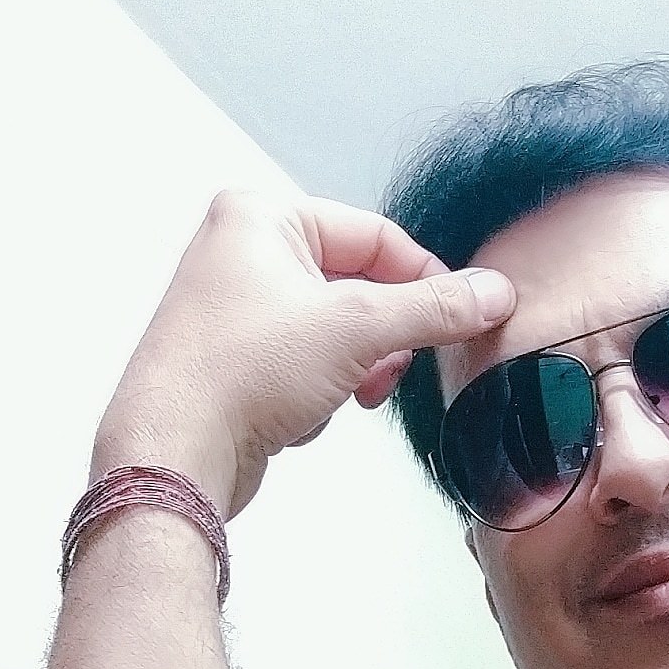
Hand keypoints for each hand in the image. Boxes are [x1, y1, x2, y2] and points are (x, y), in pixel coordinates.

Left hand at [91, 191, 515, 517]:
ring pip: (338, 331)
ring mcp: (237, 309)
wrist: (174, 450)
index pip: (375, 235)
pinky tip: (302, 415)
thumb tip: (494, 293)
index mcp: (262, 217)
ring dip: (355, 369)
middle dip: (383, 337)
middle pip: (359, 285)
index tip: (462, 318)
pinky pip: (309, 365)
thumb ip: (434, 309)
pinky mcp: (237, 361)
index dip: (425, 280)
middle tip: (390, 369)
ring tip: (346, 395)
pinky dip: (321, 391)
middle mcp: (242, 252)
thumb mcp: (358, 330)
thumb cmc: (240, 373)